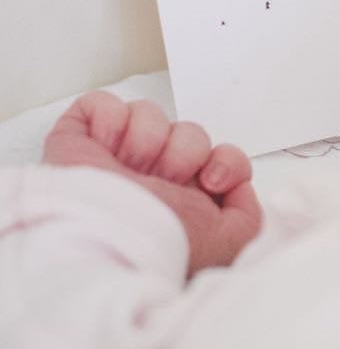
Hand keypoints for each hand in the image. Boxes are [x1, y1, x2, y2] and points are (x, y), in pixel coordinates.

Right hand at [43, 91, 262, 276]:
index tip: (212, 180)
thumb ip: (249, 218)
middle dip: (184, 154)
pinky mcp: (81, 138)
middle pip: (188, 134)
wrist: (110, 234)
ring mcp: (116, 156)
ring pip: (149, 114)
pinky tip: (106, 149)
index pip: (221, 159)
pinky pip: (103, 104)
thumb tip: (238, 189)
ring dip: (147, 139)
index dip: (226, 161)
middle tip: (165, 181)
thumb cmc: (162, 241)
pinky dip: (109, 120)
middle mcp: (152, 177)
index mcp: (184, 199)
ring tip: (131, 170)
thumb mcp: (227, 244)